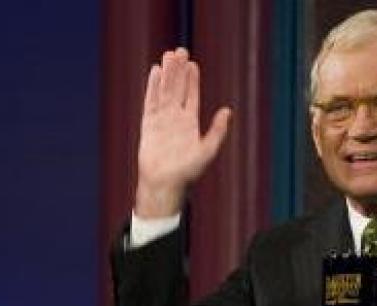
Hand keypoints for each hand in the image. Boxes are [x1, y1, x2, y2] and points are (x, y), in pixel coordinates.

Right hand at [135, 48, 231, 217]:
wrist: (164, 184)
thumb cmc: (188, 173)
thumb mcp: (207, 151)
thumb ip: (218, 131)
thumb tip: (227, 111)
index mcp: (190, 125)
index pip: (191, 97)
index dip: (192, 80)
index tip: (193, 64)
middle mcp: (176, 120)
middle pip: (177, 89)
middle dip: (179, 71)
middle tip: (180, 50)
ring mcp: (161, 121)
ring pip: (164, 91)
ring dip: (166, 74)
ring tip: (168, 56)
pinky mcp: (148, 125)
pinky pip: (150, 101)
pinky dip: (152, 87)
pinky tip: (154, 72)